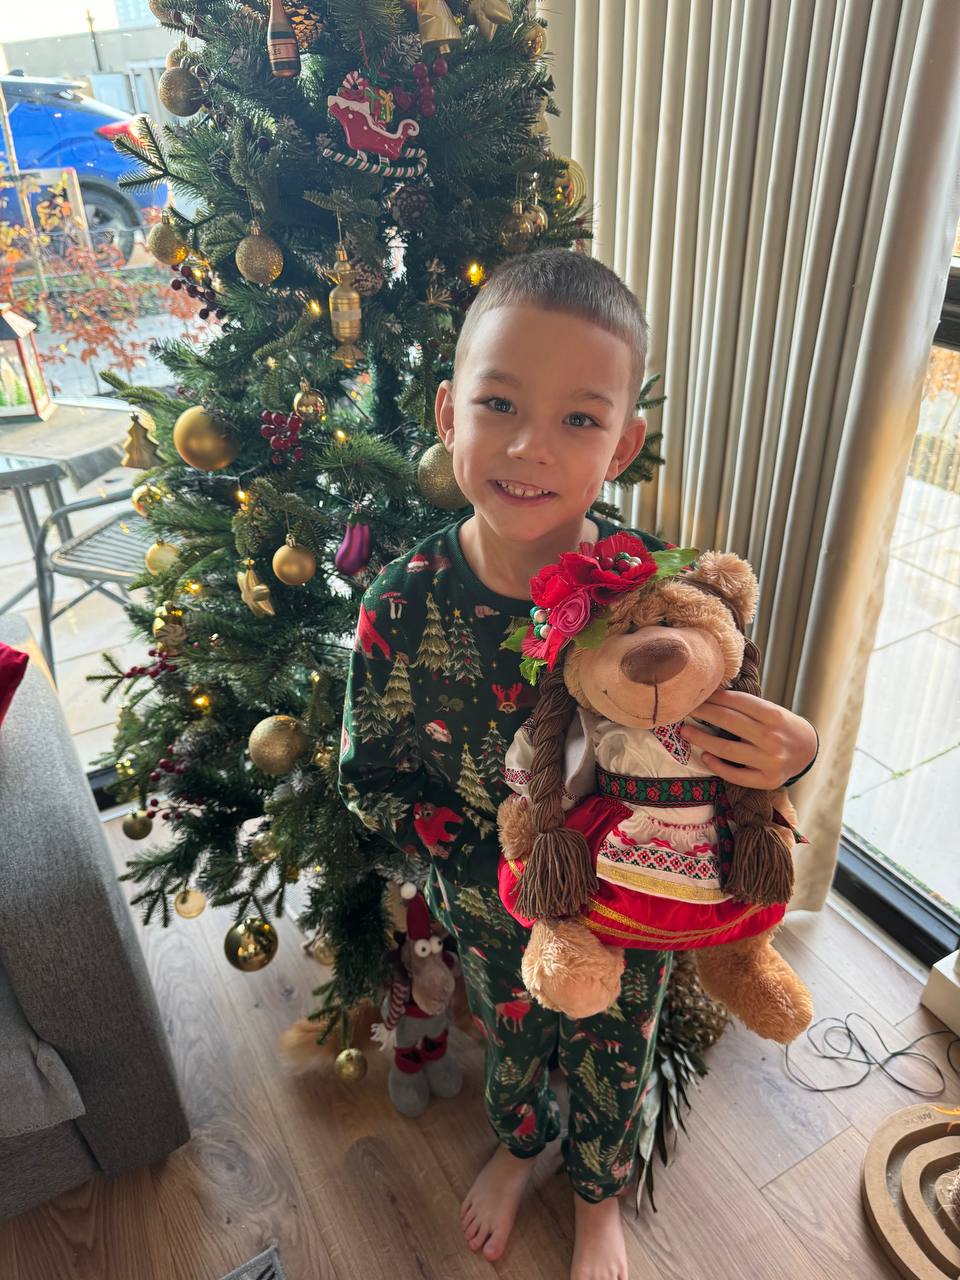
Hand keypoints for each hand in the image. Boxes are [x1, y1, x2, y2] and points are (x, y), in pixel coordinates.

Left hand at [679, 690, 816, 789]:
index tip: (697, 695)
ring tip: (686, 732)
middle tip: (685, 710)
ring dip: (702, 739)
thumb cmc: (781, 727)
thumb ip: (747, 707)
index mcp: (774, 716)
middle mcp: (772, 738)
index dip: (714, 698)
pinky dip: (717, 766)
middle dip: (703, 714)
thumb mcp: (771, 711)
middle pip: (729, 722)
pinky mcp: (766, 780)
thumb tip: (710, 696)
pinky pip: (736, 775)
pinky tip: (704, 757)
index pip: (737, 702)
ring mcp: (769, 761)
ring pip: (727, 749)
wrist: (807, 751)